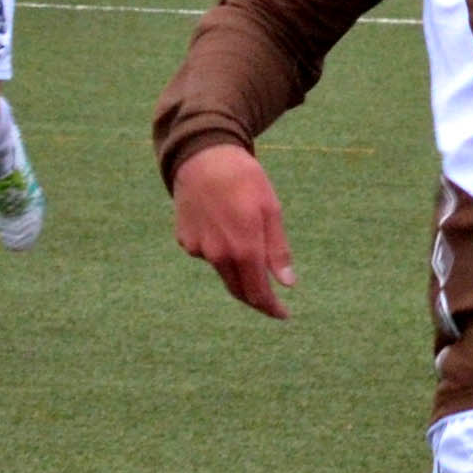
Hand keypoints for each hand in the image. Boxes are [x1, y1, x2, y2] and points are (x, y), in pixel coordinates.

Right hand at [172, 143, 295, 318]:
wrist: (203, 157)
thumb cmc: (244, 180)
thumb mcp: (271, 211)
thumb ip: (278, 251)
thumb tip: (287, 284)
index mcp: (244, 248)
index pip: (258, 292)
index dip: (271, 307)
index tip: (283, 315)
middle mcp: (217, 254)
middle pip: (238, 289)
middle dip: (256, 299)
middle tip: (271, 302)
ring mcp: (198, 248)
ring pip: (223, 272)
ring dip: (238, 273)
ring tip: (249, 252)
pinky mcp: (185, 239)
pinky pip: (207, 254)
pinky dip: (220, 252)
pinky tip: (224, 228)